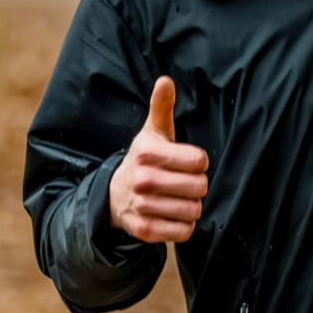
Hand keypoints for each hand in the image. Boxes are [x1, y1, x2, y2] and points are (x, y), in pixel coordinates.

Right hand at [108, 76, 208, 242]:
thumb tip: (166, 80)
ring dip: (192, 206)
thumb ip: (162, 107)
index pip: (199, 161)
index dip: (199, 162)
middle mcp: (143, 179)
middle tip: (185, 183)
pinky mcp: (144, 230)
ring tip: (180, 199)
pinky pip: (183, 232)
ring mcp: (142, 206)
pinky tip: (174, 216)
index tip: (189, 163)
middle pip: (199, 187)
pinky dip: (185, 227)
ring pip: (193, 210)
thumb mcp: (152, 133)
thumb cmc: (143, 160)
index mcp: (147, 153)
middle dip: (198, 186)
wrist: (113, 195)